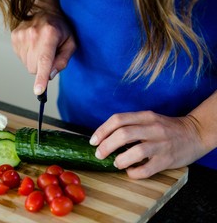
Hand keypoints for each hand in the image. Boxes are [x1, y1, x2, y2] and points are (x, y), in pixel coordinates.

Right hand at [11, 11, 75, 94]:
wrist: (43, 8)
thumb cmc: (59, 27)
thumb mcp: (70, 42)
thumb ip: (63, 61)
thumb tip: (51, 75)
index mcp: (49, 35)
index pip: (44, 61)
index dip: (41, 77)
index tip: (38, 90)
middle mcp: (33, 35)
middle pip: (34, 68)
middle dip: (42, 68)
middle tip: (49, 54)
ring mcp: (21, 36)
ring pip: (27, 65)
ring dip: (35, 61)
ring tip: (40, 47)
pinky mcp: (14, 38)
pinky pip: (21, 58)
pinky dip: (28, 56)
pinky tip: (33, 45)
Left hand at [89, 111, 208, 178]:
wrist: (195, 133)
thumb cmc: (166, 128)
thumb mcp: (149, 119)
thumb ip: (130, 125)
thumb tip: (105, 138)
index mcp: (145, 116)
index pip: (118, 119)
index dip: (102, 130)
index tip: (93, 141)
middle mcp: (153, 128)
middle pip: (123, 134)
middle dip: (106, 145)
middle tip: (99, 154)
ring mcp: (161, 144)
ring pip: (136, 151)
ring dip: (120, 159)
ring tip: (115, 163)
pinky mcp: (166, 160)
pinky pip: (146, 169)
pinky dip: (134, 172)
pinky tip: (130, 171)